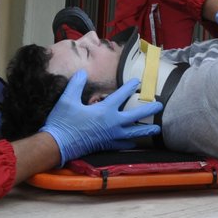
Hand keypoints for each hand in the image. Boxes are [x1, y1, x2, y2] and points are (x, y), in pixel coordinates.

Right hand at [41, 73, 160, 163]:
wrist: (58, 145)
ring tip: (157, 129)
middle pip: (135, 116)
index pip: (121, 96)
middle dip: (148, 110)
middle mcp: (112, 124)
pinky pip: (123, 145)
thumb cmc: (63, 122)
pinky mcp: (106, 146)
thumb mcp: (67, 99)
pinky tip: (135, 142)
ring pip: (133, 133)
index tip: (138, 81)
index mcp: (104, 111)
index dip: (130, 87)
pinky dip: (131, 143)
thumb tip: (83, 72)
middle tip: (160, 106)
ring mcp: (111, 137)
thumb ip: (76, 84)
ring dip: (146, 130)